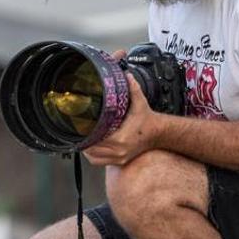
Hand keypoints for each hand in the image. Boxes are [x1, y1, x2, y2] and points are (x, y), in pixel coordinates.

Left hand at [82, 50, 157, 166]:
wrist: (159, 133)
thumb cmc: (147, 119)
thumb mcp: (140, 102)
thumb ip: (133, 88)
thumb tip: (125, 75)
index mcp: (121, 138)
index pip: (96, 140)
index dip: (86, 134)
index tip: (80, 127)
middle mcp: (119, 151)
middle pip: (92, 149)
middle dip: (84, 141)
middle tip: (78, 131)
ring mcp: (120, 158)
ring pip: (94, 158)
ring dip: (87, 149)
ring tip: (83, 138)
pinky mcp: (120, 161)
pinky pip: (100, 162)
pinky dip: (93, 156)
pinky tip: (91, 147)